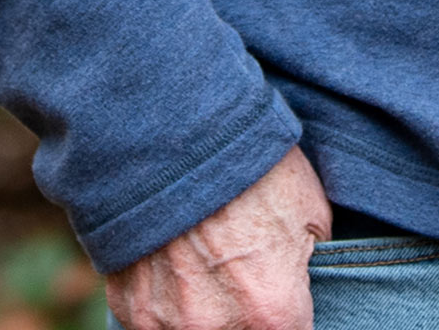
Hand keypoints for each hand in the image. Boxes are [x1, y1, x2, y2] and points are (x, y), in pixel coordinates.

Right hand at [101, 147, 329, 329]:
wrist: (171, 129)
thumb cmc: (246, 163)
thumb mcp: (310, 210)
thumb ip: (309, 264)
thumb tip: (302, 278)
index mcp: (273, 313)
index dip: (288, 315)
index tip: (282, 296)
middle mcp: (217, 328)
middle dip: (244, 315)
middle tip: (241, 276)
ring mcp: (167, 322)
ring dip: (202, 311)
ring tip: (203, 268)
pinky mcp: (129, 305)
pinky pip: (151, 320)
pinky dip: (163, 300)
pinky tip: (170, 263)